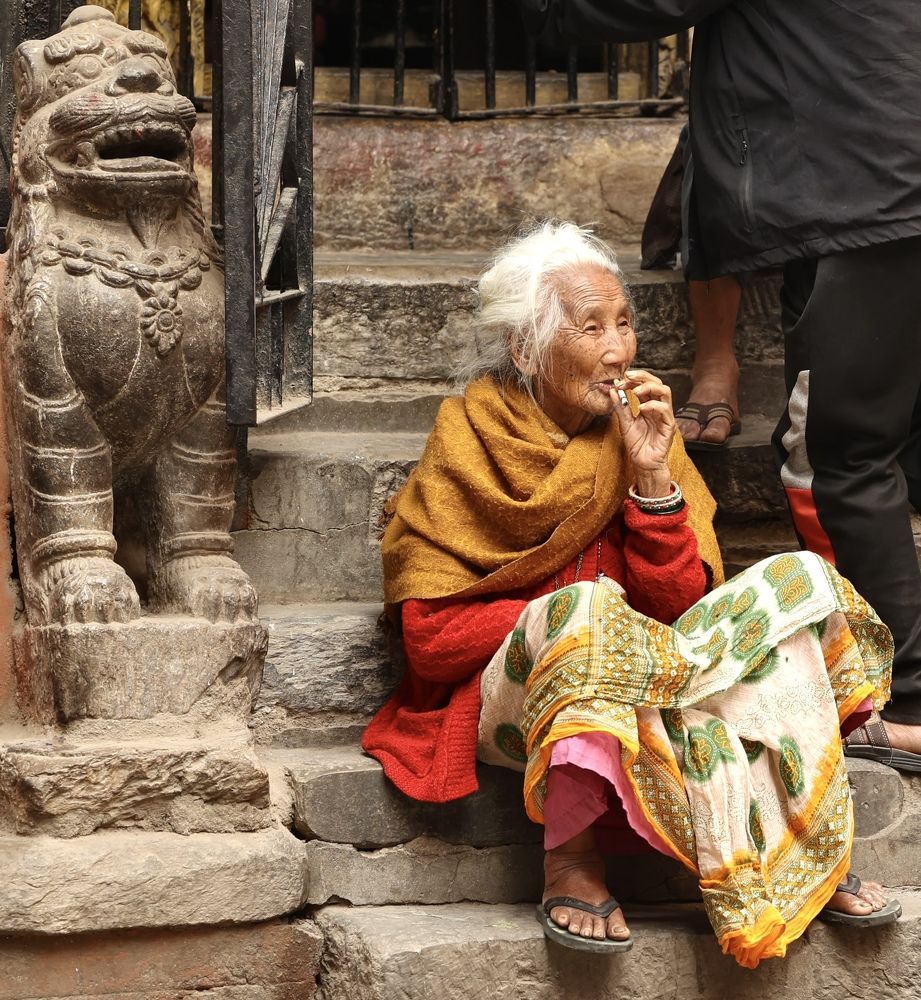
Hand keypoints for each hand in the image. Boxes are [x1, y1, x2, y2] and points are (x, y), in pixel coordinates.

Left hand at [610, 369, 675, 496]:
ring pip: (665, 392)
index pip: (646, 384)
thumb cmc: (637, 445)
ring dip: (649, 387)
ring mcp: (665, 416)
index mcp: (649, 405)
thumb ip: (620, 407)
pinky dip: (653, 405)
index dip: (634, 379)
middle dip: (643, 377)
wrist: (643, 463)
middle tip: (628, 377)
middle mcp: (658, 408)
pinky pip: (664, 410)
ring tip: (635, 392)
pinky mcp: (669, 426)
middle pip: (658, 383)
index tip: (620, 380)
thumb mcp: (624, 423)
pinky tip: (641, 409)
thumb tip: (613, 390)